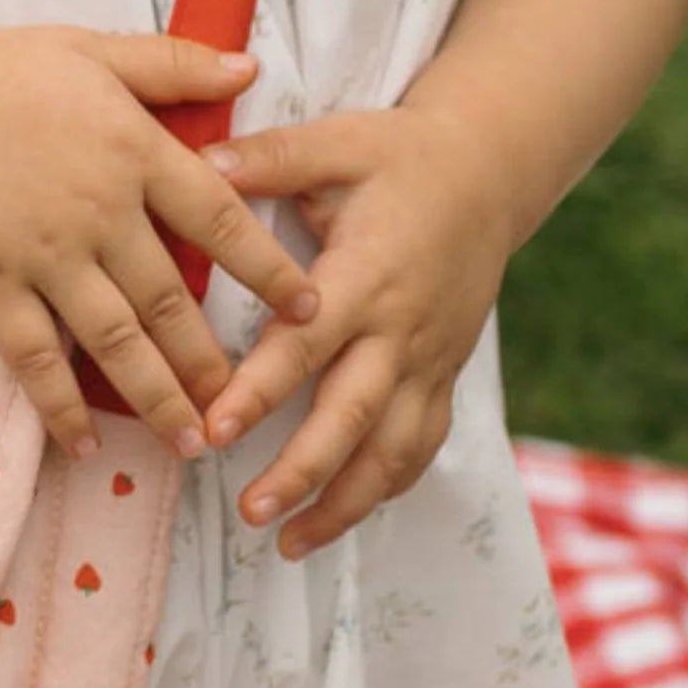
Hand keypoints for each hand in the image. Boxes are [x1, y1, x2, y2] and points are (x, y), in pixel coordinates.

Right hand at [0, 26, 319, 460]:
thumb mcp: (95, 49)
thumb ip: (175, 63)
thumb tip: (252, 70)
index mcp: (135, 153)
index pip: (221, 220)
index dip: (269, 270)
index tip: (309, 310)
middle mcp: (100, 214)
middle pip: (172, 302)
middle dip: (212, 362)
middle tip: (244, 406)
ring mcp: (45, 256)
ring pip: (116, 341)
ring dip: (157, 396)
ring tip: (189, 442)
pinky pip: (36, 357)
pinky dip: (61, 404)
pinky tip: (83, 443)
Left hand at [199, 104, 514, 557]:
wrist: (489, 173)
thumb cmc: (400, 156)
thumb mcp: (337, 143)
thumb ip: (269, 159)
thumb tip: (198, 164)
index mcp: (368, 274)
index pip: (307, 344)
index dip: (260, 389)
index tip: (215, 430)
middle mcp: (401, 328)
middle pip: (352, 415)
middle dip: (301, 471)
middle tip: (249, 512)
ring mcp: (428, 359)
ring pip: (392, 448)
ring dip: (343, 502)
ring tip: (287, 544)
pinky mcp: (443, 374)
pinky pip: (418, 445)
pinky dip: (382, 488)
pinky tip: (339, 519)